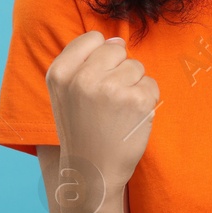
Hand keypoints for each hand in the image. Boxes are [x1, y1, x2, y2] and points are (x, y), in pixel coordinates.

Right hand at [45, 31, 159, 194]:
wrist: (92, 174)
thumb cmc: (81, 131)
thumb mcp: (64, 93)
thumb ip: (83, 62)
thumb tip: (118, 40)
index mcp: (60, 73)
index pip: (92, 38)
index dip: (100, 57)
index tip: (96, 81)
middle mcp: (83, 78)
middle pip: (117, 49)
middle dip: (118, 70)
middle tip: (108, 101)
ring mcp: (111, 89)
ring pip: (136, 66)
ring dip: (133, 86)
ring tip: (118, 112)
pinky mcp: (137, 101)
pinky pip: (151, 84)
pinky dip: (147, 100)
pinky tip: (131, 119)